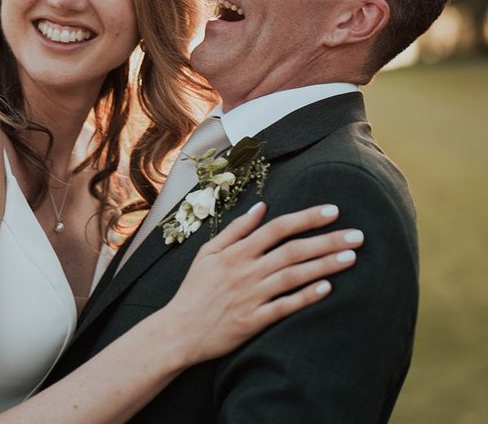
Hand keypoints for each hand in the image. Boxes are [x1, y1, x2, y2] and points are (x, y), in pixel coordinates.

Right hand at [159, 202, 362, 365]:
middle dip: (327, 240)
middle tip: (357, 234)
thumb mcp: (208, 252)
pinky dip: (306, 297)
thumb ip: (235, 229)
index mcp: (236, 251)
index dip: (306, 218)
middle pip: (293, 250)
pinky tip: (328, 288)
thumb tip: (260, 207)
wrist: (179, 330)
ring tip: (352, 257)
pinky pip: (285, 307)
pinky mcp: (254, 321)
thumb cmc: (195, 289)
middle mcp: (246, 270)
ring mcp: (252, 296)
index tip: (333, 211)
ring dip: (325, 265)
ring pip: (294, 276)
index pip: (277, 228)